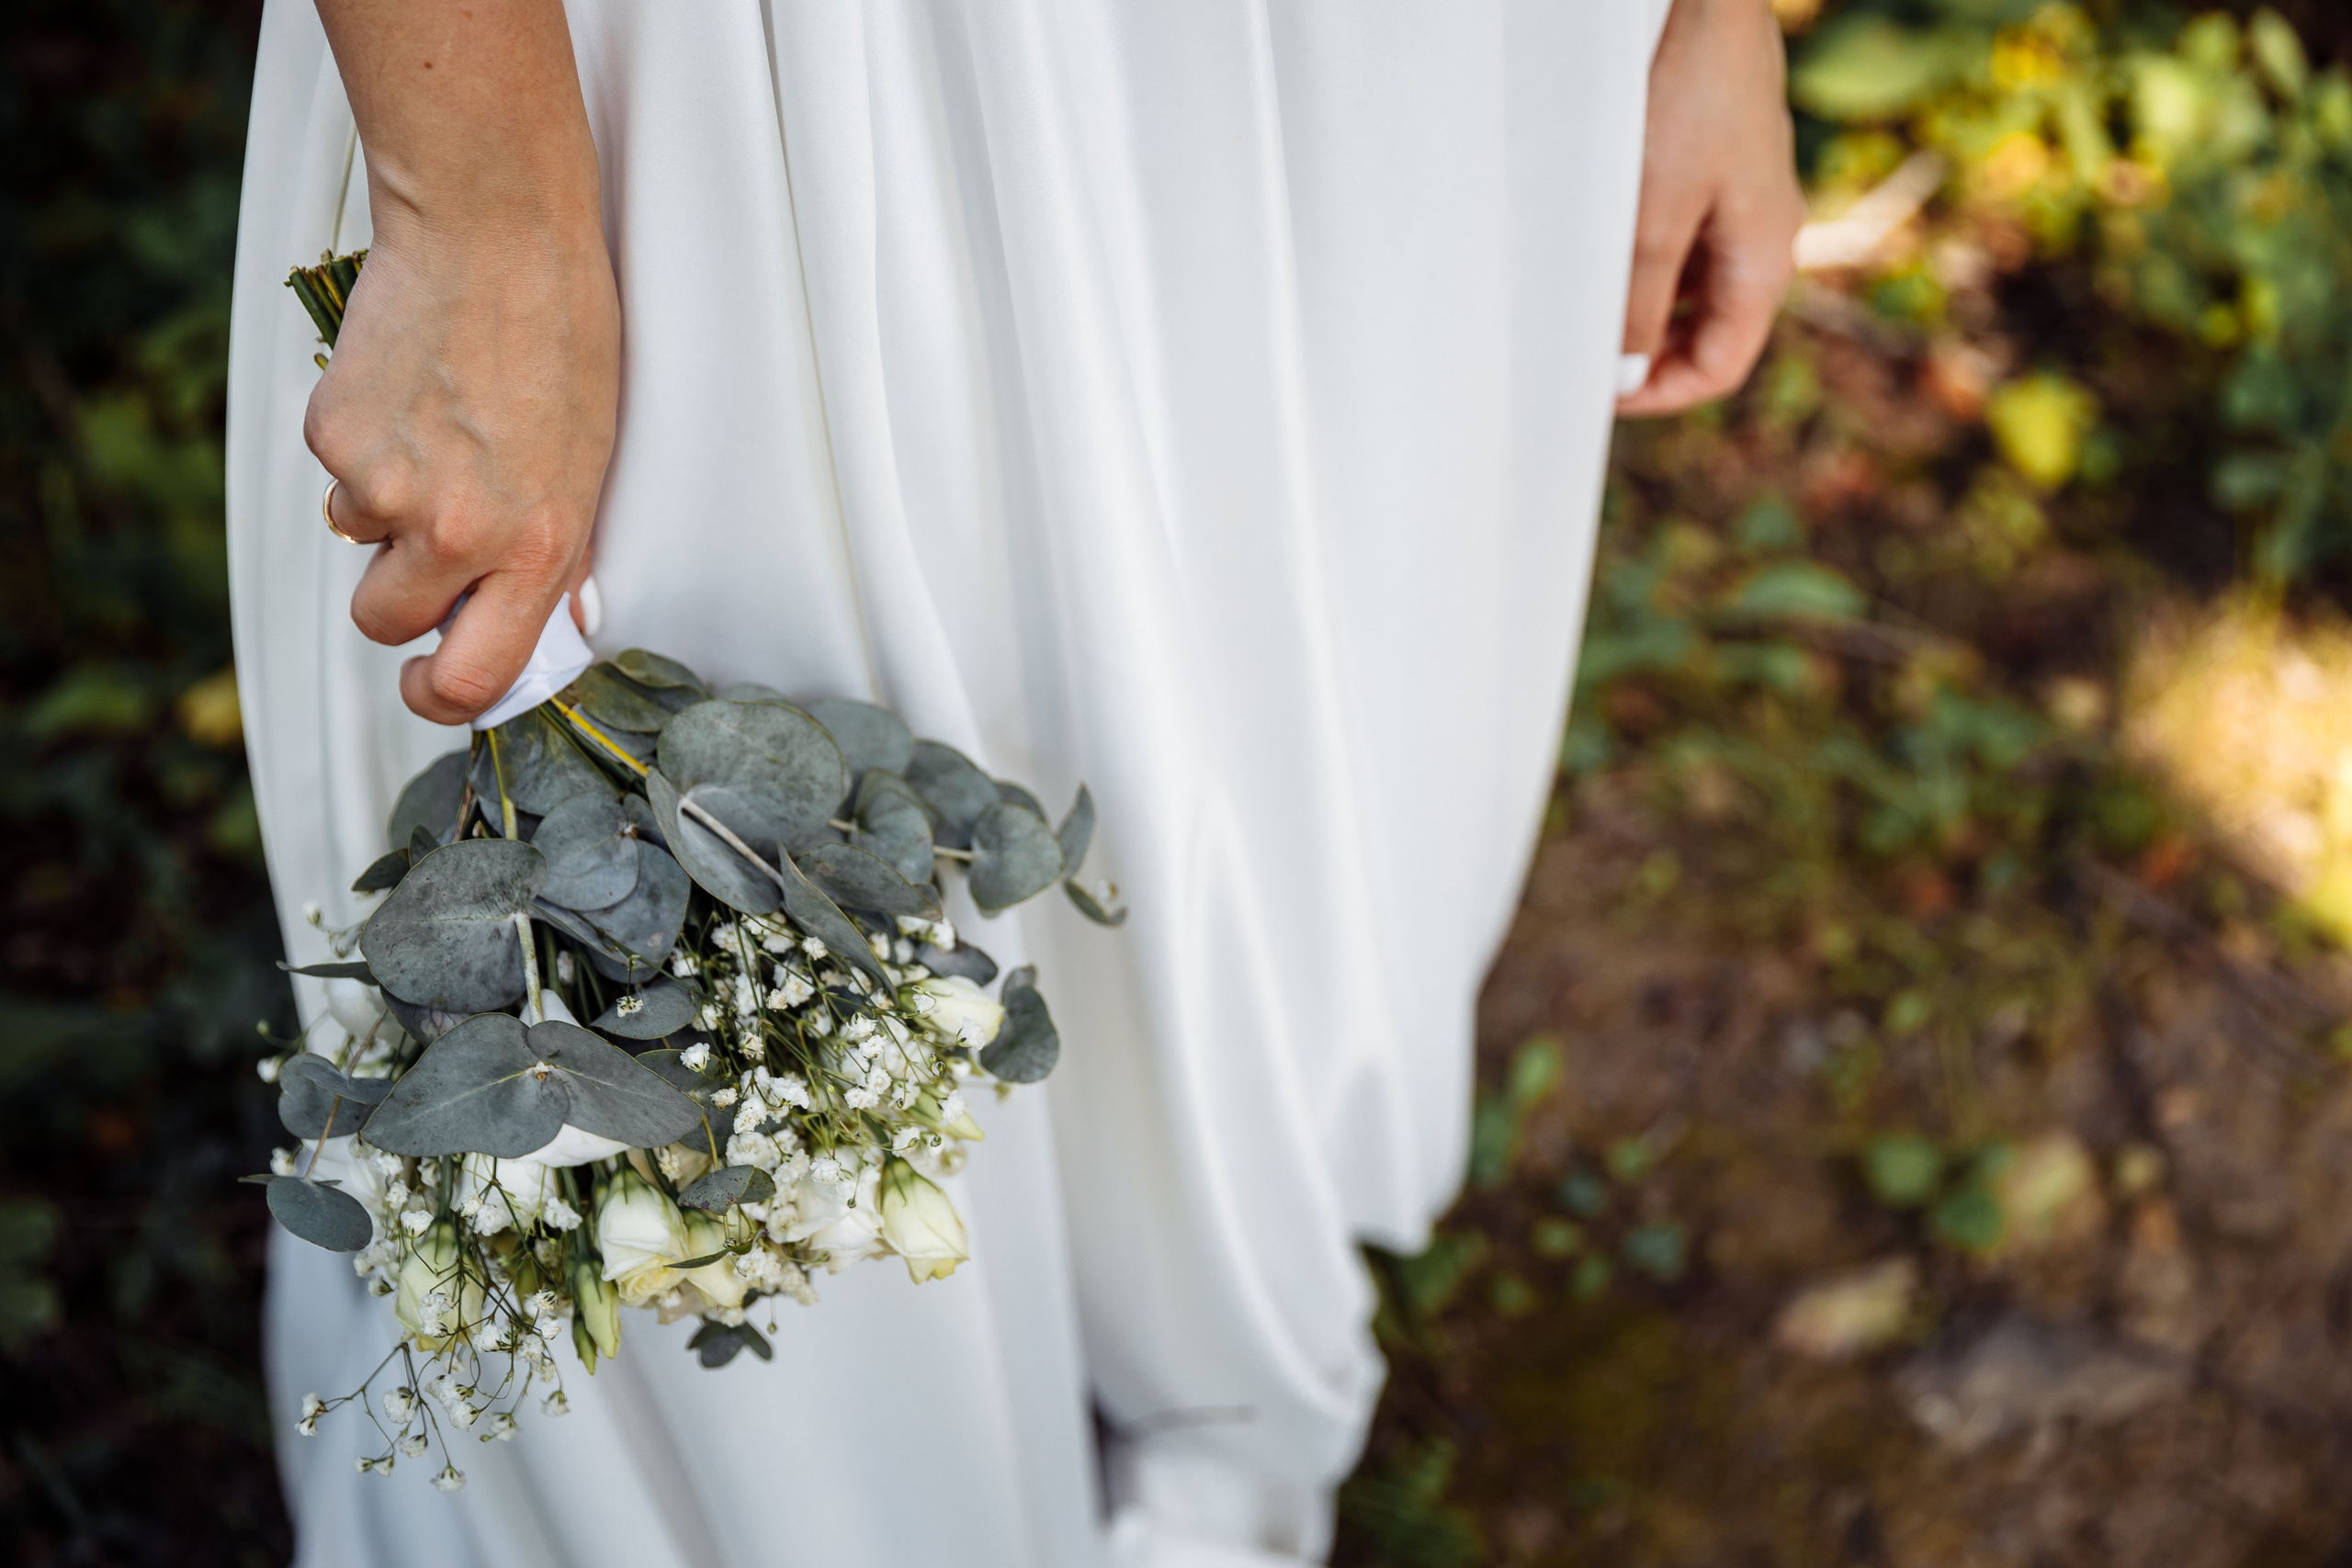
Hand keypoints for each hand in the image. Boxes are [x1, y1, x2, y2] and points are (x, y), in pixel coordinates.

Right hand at [306, 0, 617, 724]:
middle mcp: (460, 533)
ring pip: (357, 540)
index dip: (438, 696)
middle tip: (427, 534)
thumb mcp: (588, 467)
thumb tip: (550, 628)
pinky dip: (360, 442)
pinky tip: (408, 388)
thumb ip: (557, 554)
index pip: (472, 680)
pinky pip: (337, 472)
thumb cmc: (561, 341)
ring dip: (382, 506)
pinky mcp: (335, 436)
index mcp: (538, 550)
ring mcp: (389, 487)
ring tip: (438, 428)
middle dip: (396, 595)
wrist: (496, 234)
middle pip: (386, 622)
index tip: (429, 683)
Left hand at [1617, 0, 1804, 417]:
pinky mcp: (1717, 164)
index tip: (1596, 395)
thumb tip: (1626, 376)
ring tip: (1584, 304)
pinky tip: (1600, 246)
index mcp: (1764, 262)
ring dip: (1640, 303)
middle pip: (1708, 330)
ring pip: (1690, 283)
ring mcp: (1742, 199)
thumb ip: (1640, 304)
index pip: (1719, 366)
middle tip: (1583, 356)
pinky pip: (1683, 235)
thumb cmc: (1687, 97)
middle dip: (1648, 352)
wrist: (1706, 0)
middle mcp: (1763, 237)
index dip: (1658, 394)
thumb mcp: (1654, 216)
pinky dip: (1642, 256)